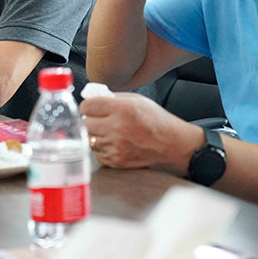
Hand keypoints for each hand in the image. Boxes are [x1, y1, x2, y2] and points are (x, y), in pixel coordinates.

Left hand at [77, 89, 197, 171]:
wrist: (173, 145)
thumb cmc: (158, 122)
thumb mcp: (138, 100)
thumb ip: (113, 98)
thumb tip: (93, 97)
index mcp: (122, 109)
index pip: (87, 106)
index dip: (88, 106)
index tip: (91, 108)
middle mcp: (117, 128)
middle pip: (85, 123)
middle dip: (90, 120)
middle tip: (98, 120)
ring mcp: (116, 146)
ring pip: (89, 139)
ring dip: (95, 135)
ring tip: (108, 132)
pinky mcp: (117, 161)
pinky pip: (98, 154)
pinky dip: (102, 149)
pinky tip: (114, 143)